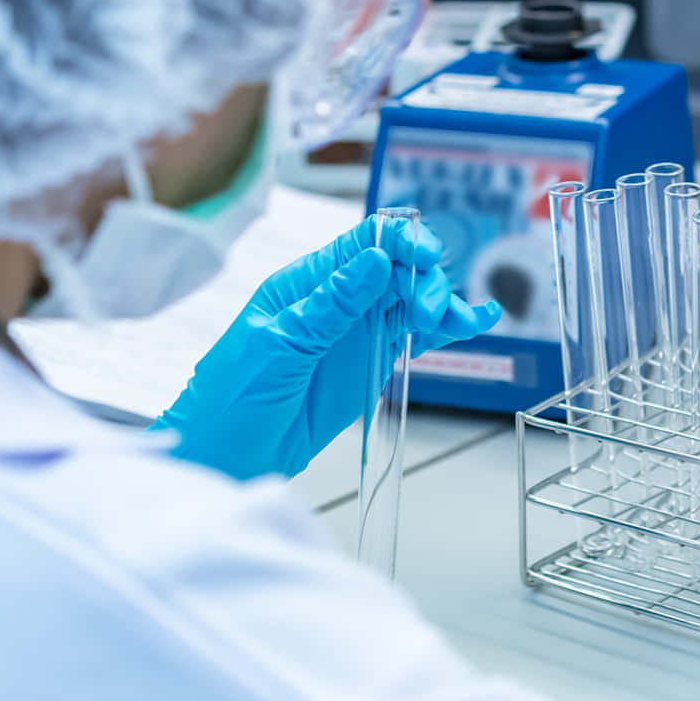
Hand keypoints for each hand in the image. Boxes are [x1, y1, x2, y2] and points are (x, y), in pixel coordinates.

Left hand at [155, 216, 502, 480]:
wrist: (224, 459)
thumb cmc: (229, 399)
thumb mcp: (277, 346)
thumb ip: (329, 306)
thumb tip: (373, 261)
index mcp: (305, 283)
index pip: (362, 243)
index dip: (400, 241)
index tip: (426, 257)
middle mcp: (336, 301)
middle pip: (398, 270)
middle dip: (424, 282)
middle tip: (430, 314)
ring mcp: (356, 332)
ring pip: (413, 300)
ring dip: (443, 302)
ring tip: (464, 322)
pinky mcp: (371, 363)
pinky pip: (413, 336)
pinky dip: (445, 328)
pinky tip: (475, 321)